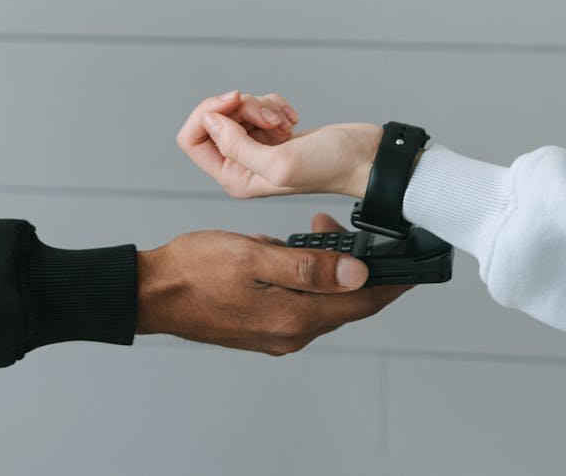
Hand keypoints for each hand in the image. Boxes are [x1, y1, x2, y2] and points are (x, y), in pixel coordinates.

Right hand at [136, 213, 409, 354]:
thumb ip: (308, 267)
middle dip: (358, 268)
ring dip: (327, 269)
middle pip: (346, 303)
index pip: (363, 302)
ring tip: (315, 231)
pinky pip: (300, 303)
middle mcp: (291, 333)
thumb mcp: (255, 257)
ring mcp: (276, 334)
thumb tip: (357, 274)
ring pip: (322, 301)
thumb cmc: (195, 270)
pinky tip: (288, 252)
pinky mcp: (263, 328)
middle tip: (348, 230)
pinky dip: (305, 278)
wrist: (151, 293)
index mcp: (295, 318)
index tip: (414, 265)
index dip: (393, 282)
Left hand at [176, 90, 381, 198]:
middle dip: (242, 108)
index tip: (236, 101)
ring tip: (286, 122)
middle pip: (214, 119)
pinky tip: (292, 120)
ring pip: (238, 109)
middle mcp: (241, 165)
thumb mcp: (280, 163)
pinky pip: (257, 106)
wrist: (365, 158)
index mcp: (234, 179)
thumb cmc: (331, 168)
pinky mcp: (272, 133)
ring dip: (262, 106)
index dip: (209, 112)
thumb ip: (238, 146)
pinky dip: (274, 105)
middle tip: (270, 118)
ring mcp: (256, 148)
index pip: (192, 140)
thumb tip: (209, 121)